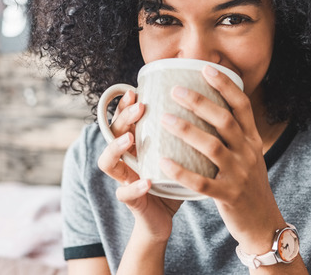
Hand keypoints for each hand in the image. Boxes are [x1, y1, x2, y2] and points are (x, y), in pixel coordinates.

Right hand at [97, 89, 182, 241]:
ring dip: (116, 148)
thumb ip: (181, 134)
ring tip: (130, 138)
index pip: (124, 120)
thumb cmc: (172, 181)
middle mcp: (124, 160)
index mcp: (135, 146)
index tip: (135, 90)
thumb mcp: (175, 154)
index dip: (125, 105)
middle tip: (140, 107)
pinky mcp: (130, 201)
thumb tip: (202, 103)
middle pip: (113, 133)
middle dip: (124, 118)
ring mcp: (123, 179)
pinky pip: (125, 194)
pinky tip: (146, 181)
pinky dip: (134, 187)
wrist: (163, 219)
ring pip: (107, 162)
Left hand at [159, 65, 285, 252]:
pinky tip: (163, 163)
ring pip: (213, 147)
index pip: (242, 105)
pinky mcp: (228, 196)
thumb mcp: (250, 155)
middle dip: (199, 102)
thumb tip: (214, 105)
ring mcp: (239, 175)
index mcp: (252, 140)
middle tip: (175, 90)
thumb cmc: (249, 185)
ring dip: (187, 131)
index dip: (226, 85)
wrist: (264, 223)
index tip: (207, 68)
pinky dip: (182, 172)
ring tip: (164, 119)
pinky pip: (202, 183)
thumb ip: (236, 133)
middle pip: (225, 121)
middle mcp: (248, 153)